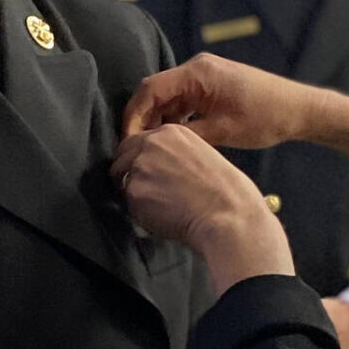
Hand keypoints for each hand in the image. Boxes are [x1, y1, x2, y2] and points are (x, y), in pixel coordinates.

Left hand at [111, 126, 292, 291]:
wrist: (227, 213)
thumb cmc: (225, 191)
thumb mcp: (200, 155)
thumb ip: (173, 155)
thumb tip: (157, 169)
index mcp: (169, 132)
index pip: (137, 142)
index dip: (138, 160)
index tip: (145, 174)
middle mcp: (150, 144)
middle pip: (121, 158)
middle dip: (127, 174)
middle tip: (146, 193)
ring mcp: (140, 167)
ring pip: (122, 181)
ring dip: (135, 194)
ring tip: (159, 206)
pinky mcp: (134, 191)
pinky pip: (128, 204)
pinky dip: (140, 213)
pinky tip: (161, 216)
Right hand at [121, 53, 322, 149]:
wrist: (299, 110)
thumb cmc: (266, 117)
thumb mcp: (222, 131)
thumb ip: (186, 135)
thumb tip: (155, 146)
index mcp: (197, 72)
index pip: (151, 89)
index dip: (134, 115)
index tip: (127, 141)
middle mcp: (197, 69)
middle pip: (156, 92)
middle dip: (142, 120)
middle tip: (135, 150)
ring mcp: (204, 77)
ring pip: (168, 99)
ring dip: (158, 122)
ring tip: (151, 150)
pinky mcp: (212, 88)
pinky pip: (183, 102)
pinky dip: (175, 120)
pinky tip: (173, 142)